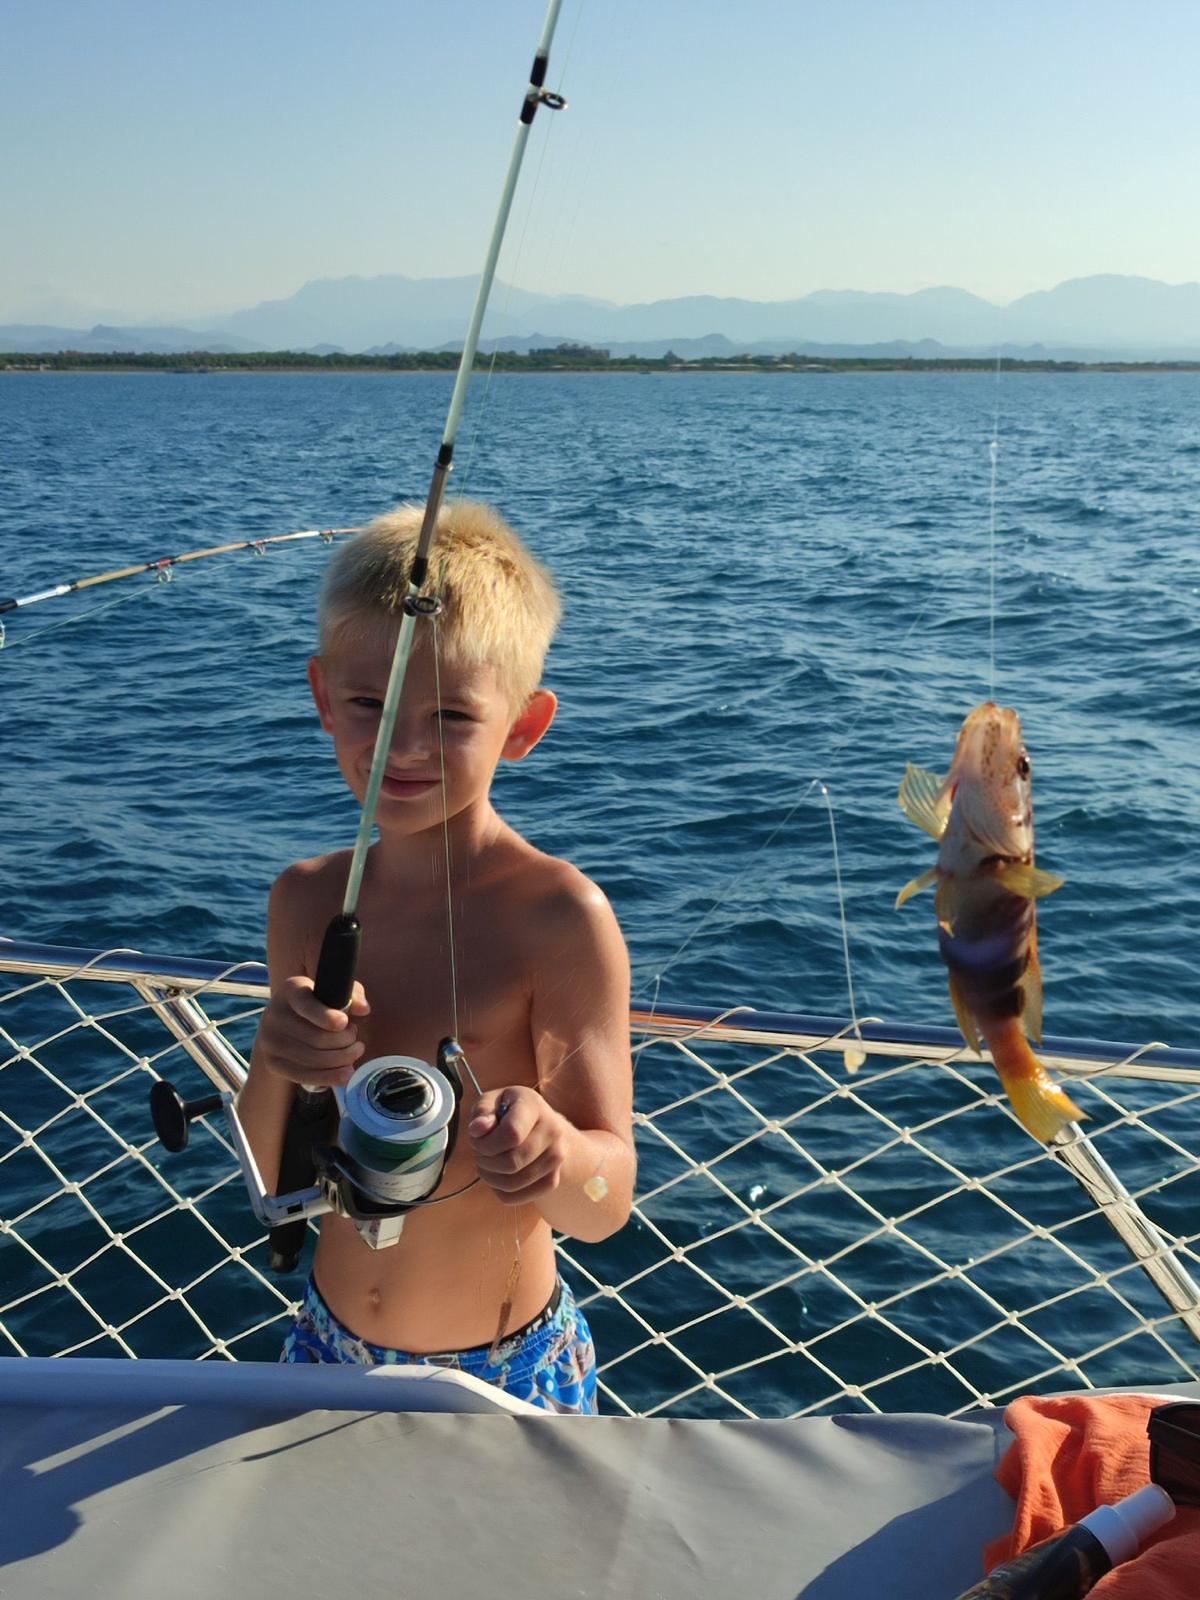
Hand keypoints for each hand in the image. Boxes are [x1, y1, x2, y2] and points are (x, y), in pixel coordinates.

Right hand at [255, 975, 369, 1090]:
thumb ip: (352, 995)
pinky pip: (304, 1075)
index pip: (306, 1004)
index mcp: (291, 990)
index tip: (343, 1023)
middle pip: (315, 1037)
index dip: (325, 1016)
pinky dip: (329, 1077)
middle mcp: (274, 1014)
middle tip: (355, 1037)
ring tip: (354, 1051)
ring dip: (342, 1059)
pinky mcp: (272, 1062)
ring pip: (313, 1059)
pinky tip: (346, 1074)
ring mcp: (270, 1040)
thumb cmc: (318, 1002)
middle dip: (345, 1041)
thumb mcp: (334, 990)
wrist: (285, 1020)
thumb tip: (363, 1009)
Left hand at [467, 1086, 567, 1203]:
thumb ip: (482, 1111)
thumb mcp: (491, 1100)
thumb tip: (477, 1129)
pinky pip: (515, 1198)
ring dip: (490, 1177)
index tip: (477, 1137)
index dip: (487, 1142)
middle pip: (511, 1162)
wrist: (541, 1125)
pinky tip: (497, 1174)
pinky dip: (498, 1190)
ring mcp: (556, 1158)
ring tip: (486, 1162)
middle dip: (485, 1161)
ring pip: (512, 1184)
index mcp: (535, 1106)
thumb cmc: (508, 1110)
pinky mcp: (552, 1180)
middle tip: (480, 1152)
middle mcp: (552, 1131)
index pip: (512, 1134)